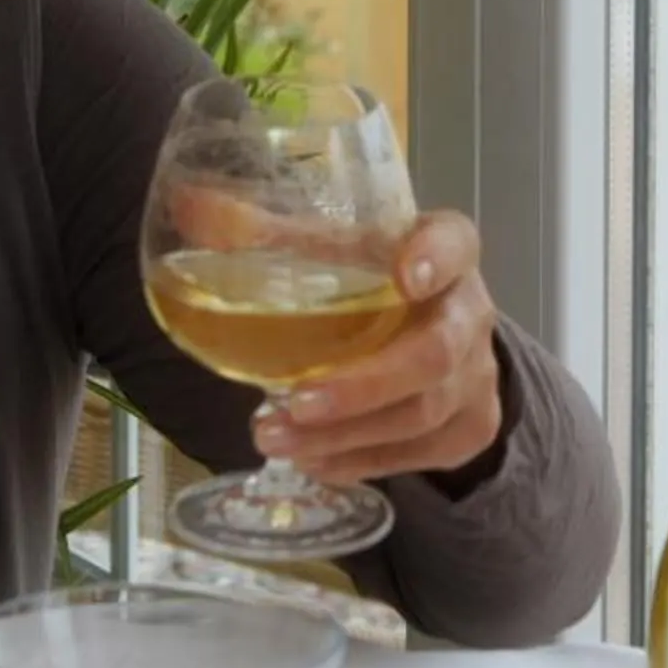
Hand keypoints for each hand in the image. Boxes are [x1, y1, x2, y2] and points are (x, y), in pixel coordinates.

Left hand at [255, 211, 504, 486]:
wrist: (443, 331)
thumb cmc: (380, 276)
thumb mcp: (340, 246)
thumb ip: (271, 231)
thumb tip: (190, 207)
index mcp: (447, 249)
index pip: (454, 244)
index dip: (435, 259)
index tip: (403, 276)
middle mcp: (472, 312)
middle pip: (435, 354)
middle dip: (364, 386)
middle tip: (295, 401)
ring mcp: (477, 376)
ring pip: (422, 414)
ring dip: (345, 435)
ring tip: (274, 438)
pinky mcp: (470, 429)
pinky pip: (417, 454)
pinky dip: (358, 460)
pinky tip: (310, 460)